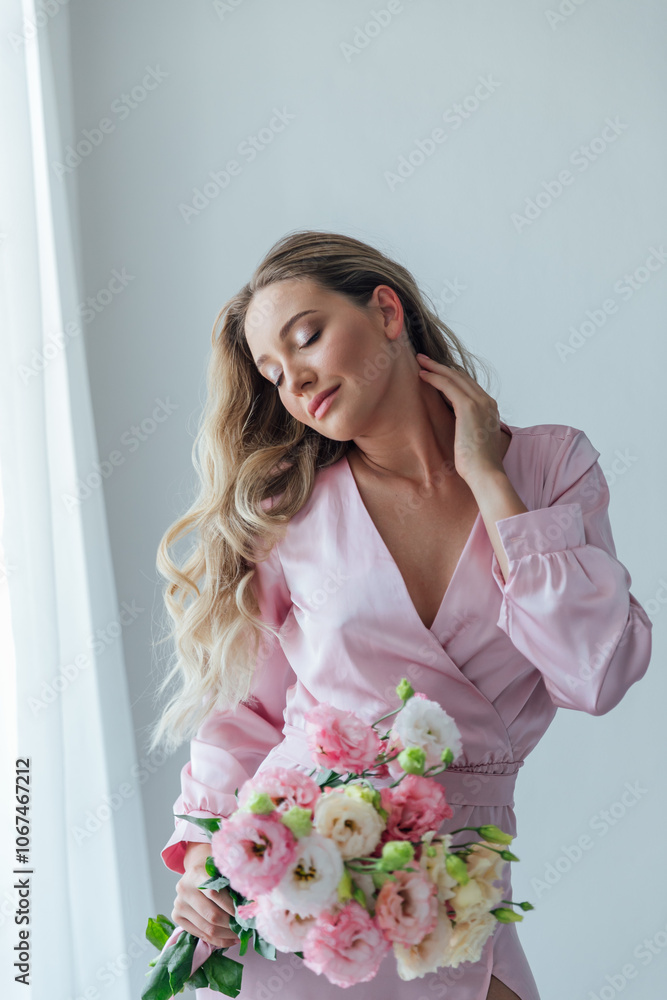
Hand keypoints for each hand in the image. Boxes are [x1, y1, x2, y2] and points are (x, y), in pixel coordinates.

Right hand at [171, 842, 239, 949]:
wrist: (195, 873)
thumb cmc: (213, 872)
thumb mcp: (222, 871)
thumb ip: (233, 884)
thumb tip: (252, 905)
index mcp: (196, 874)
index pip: (215, 893)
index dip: (231, 906)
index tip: (245, 913)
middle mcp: (184, 889)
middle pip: (211, 915)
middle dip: (232, 924)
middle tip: (246, 927)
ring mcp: (179, 905)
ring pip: (207, 928)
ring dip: (227, 935)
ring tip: (241, 935)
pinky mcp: (177, 917)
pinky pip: (201, 935)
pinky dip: (219, 940)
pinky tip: (232, 939)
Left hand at [416, 353, 504, 483]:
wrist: (485, 473)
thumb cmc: (476, 464)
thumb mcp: (473, 439)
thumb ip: (468, 427)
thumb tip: (455, 426)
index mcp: (490, 409)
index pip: (468, 385)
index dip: (451, 376)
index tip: (436, 371)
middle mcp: (487, 402)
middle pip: (461, 376)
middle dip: (441, 366)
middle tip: (424, 359)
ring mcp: (480, 403)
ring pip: (454, 377)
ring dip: (436, 367)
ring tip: (420, 362)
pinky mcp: (469, 408)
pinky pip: (449, 386)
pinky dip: (435, 378)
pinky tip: (423, 376)